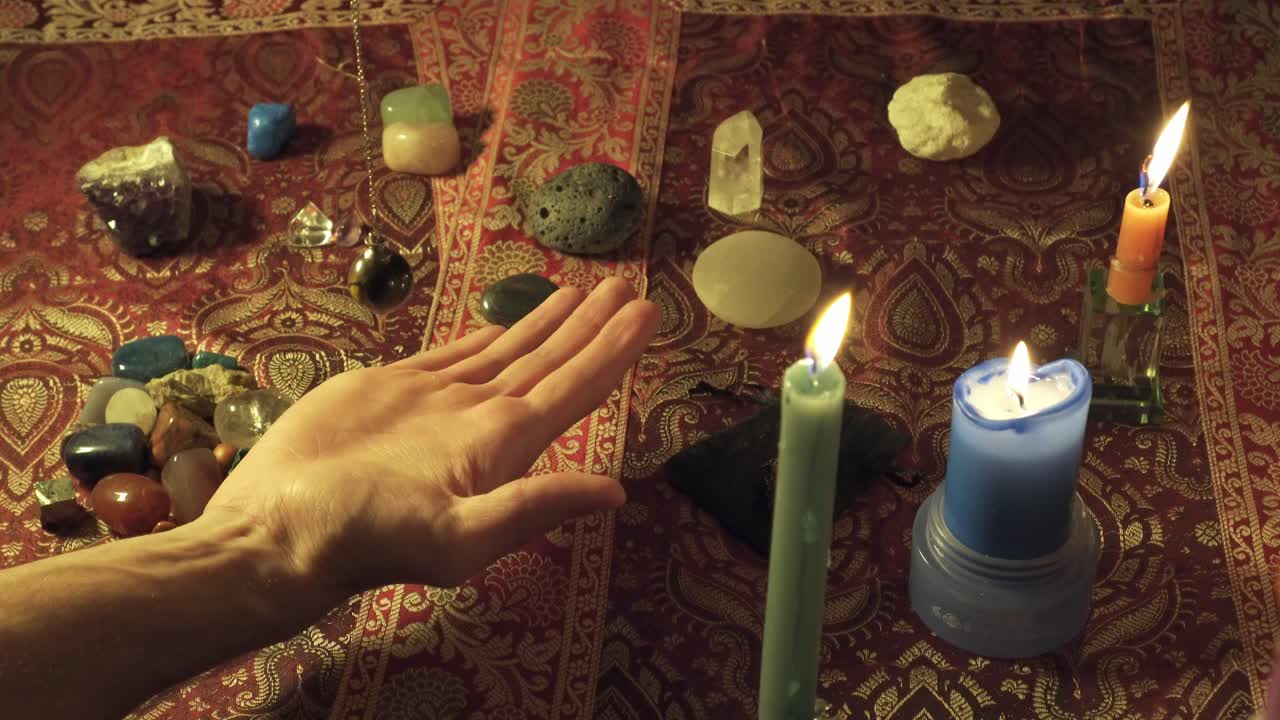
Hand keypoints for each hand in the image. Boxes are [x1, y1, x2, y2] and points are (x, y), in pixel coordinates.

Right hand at [201, 278, 659, 593]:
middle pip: (552, 364)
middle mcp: (480, 421)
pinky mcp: (394, 388)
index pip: (574, 389)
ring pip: (508, 351)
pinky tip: (509, 320)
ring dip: (549, 323)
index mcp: (503, 447)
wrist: (277, 530)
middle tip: (630, 289)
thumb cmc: (363, 535)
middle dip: (593, 327)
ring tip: (587, 293)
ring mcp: (439, 403)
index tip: (648, 315)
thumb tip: (618, 492)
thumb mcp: (458, 535)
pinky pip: (455, 352)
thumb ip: (535, 506)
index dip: (613, 353)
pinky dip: (487, 332)